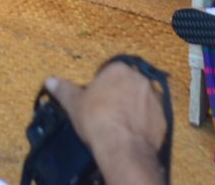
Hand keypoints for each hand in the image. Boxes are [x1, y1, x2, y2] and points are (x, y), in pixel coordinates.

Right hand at [45, 62, 168, 184]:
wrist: (122, 145)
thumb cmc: (96, 119)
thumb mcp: (75, 104)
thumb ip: (64, 90)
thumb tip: (51, 80)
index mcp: (119, 69)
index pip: (108, 73)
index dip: (100, 89)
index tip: (95, 103)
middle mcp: (140, 77)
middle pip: (126, 84)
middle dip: (118, 95)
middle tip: (107, 114)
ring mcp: (155, 95)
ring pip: (140, 99)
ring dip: (132, 108)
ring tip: (120, 126)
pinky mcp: (163, 113)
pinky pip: (151, 115)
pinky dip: (143, 122)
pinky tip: (132, 133)